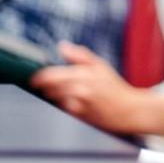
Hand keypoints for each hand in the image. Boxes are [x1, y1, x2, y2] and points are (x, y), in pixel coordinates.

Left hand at [30, 42, 160, 134]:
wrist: (129, 110)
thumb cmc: (116, 88)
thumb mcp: (101, 66)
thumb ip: (80, 55)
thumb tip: (63, 46)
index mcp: (83, 74)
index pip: (51, 75)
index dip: (38, 76)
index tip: (34, 77)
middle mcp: (79, 89)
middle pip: (50, 88)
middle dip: (45, 86)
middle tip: (45, 85)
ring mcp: (78, 104)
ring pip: (55, 98)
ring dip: (54, 95)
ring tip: (62, 92)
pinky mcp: (79, 116)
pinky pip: (64, 109)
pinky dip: (65, 105)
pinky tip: (73, 102)